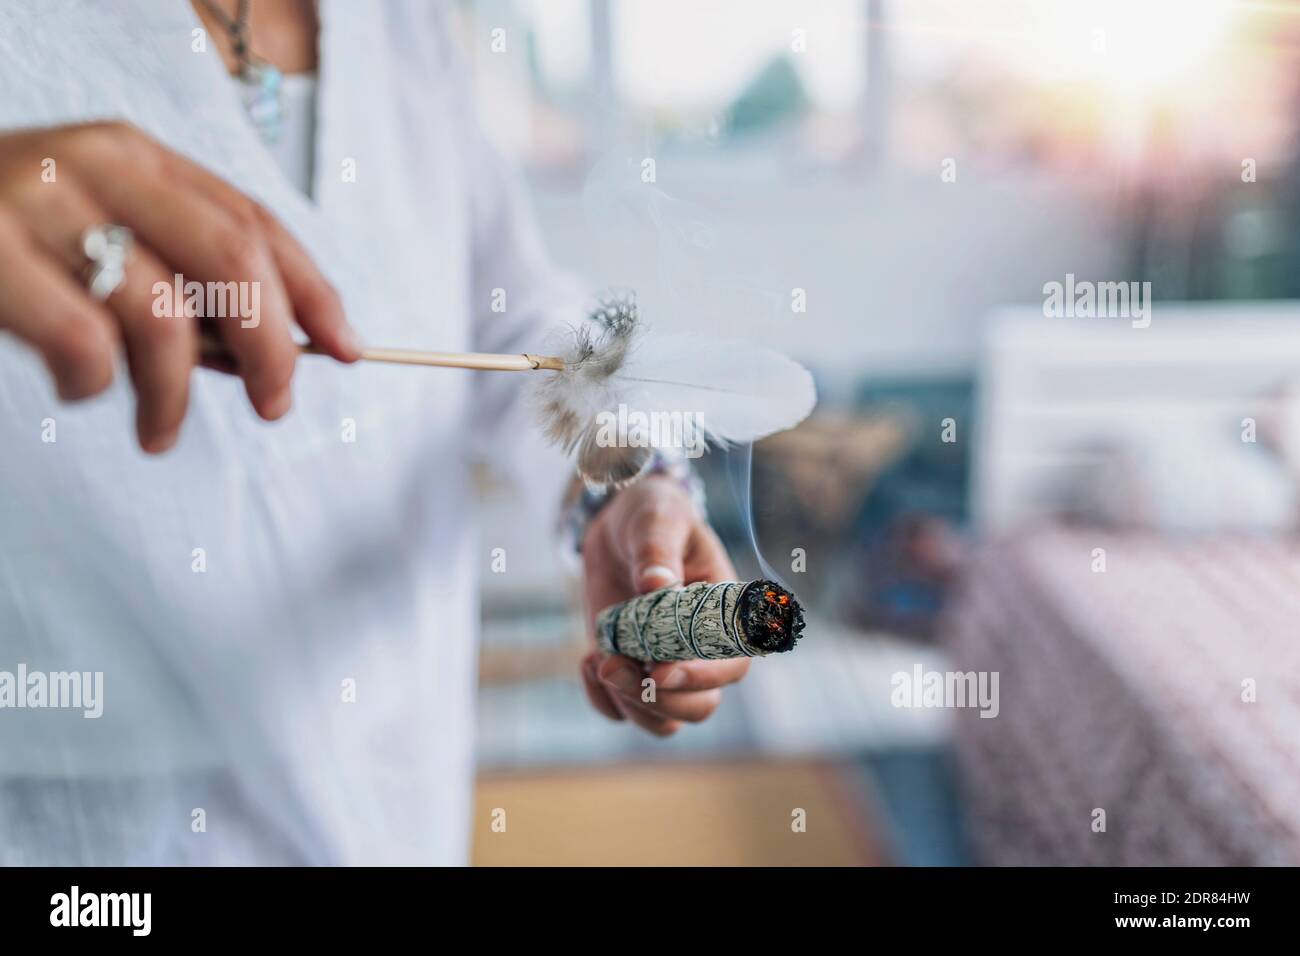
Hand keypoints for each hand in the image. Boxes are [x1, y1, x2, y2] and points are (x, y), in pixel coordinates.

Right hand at [0, 121, 358, 452]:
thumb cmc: (0, 244)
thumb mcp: (95, 233)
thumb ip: (175, 272)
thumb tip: (269, 350)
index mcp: (135, 156)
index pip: (255, 220)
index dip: (314, 290)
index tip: (348, 350)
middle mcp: (95, 163)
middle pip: (236, 258)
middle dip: (274, 346)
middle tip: (274, 407)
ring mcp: (36, 203)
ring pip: (167, 315)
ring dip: (177, 397)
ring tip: (156, 431)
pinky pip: (87, 345)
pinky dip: (98, 387)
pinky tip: (81, 391)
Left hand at [580, 474, 749, 735]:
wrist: (619, 528)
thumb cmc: (652, 516)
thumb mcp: (655, 519)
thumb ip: (657, 550)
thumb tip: (655, 585)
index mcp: (724, 613)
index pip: (732, 663)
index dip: (702, 676)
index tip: (660, 669)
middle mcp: (701, 649)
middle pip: (701, 706)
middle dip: (657, 699)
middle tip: (613, 666)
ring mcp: (666, 665)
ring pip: (665, 719)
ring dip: (631, 705)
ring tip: (599, 661)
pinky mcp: (632, 671)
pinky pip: (624, 712)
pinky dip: (603, 700)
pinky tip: (588, 661)